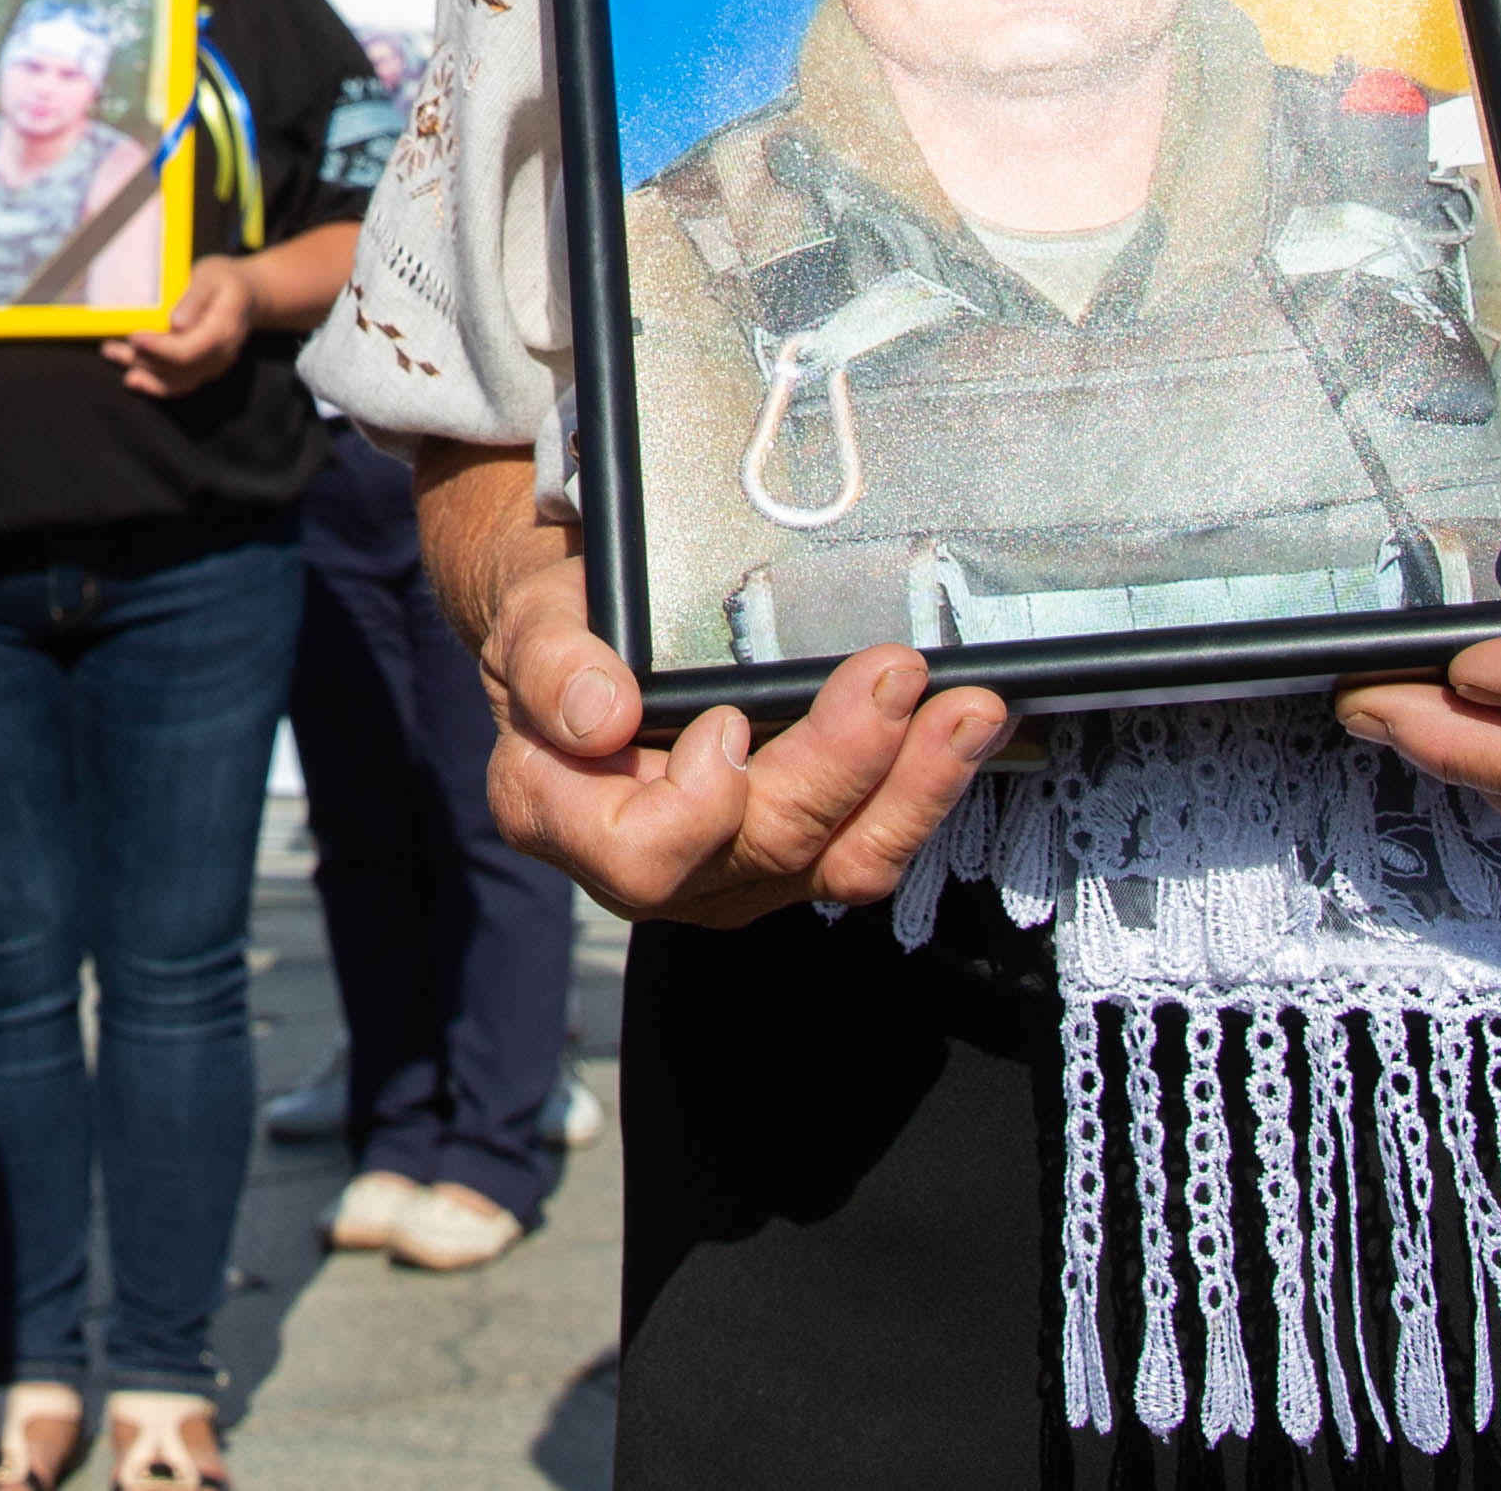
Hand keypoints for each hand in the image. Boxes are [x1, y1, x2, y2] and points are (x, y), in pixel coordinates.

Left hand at [107, 256, 253, 398]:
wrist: (248, 296)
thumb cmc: (225, 281)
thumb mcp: (211, 277)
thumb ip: (195, 299)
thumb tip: (176, 323)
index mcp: (223, 331)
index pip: (188, 350)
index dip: (159, 348)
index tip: (134, 336)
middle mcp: (220, 356)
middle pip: (177, 369)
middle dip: (141, 360)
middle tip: (109, 347)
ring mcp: (212, 367)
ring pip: (174, 380)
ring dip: (141, 371)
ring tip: (111, 354)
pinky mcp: (202, 370)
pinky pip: (178, 384)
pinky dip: (153, 383)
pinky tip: (132, 376)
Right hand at [479, 550, 1006, 927]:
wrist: (593, 647)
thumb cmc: (564, 636)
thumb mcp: (532, 627)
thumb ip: (552, 669)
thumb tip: (604, 716)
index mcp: (564, 821)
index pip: (643, 857)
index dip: (698, 804)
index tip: (728, 721)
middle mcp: (652, 871)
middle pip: (766, 848)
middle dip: (843, 765)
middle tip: (895, 676)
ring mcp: (731, 873)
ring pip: (838, 864)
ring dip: (914, 788)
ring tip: (968, 710)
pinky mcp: (793, 857)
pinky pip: (868, 846)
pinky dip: (923, 790)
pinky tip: (962, 731)